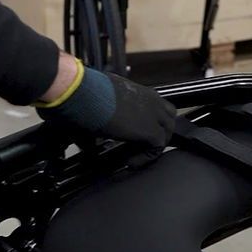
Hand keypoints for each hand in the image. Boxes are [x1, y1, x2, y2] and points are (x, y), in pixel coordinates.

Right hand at [36, 58, 175, 162]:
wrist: (83, 94)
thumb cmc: (84, 95)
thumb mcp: (96, 104)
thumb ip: (98, 120)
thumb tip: (88, 143)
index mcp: (137, 90)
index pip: (156, 105)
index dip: (150, 120)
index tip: (135, 134)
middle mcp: (149, 99)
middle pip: (168, 116)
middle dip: (158, 130)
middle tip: (141, 144)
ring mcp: (152, 114)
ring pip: (167, 131)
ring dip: (154, 144)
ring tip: (137, 154)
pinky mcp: (150, 130)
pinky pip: (158, 147)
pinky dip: (146, 157)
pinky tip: (130, 161)